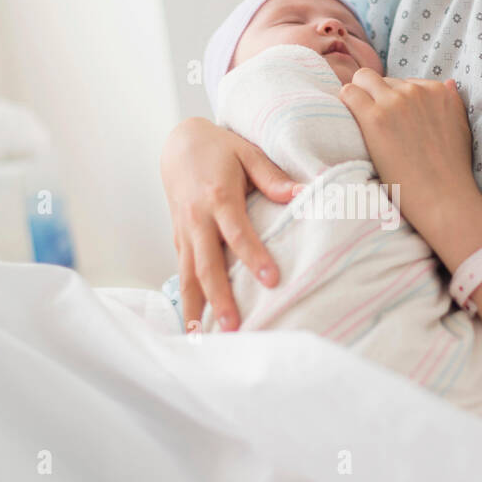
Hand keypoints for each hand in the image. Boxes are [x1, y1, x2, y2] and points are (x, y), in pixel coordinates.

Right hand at [160, 118, 296, 330]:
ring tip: (203, 337)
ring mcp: (184, 232)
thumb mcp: (248, 153)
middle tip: (234, 326)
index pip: (237, 233)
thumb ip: (273, 177)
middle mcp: (197, 219)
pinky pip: (183, 272)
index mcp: (218, 197)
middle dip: (219, 297)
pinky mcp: (179, 240)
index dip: (254, 257)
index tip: (272, 280)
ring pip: (187, 275)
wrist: (178, 144)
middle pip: (206, 264)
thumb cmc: (219, 149)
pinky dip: (188, 298)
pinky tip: (196, 322)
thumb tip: (303, 192)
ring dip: (197, 307)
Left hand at [338, 72, 481, 249]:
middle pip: (381, 80)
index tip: (393, 124)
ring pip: (361, 80)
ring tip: (363, 129)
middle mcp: (417, 90)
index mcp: (438, 90)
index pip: (403, 82)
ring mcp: (395, 102)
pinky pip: (348, 93)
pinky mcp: (375, 117)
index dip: (394, 102)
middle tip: (374, 125)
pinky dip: (346, 106)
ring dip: (359, 100)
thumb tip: (449, 82)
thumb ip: (452, 102)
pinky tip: (351, 125)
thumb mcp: (461, 127)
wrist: (442, 197)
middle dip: (375, 97)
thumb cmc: (451, 171)